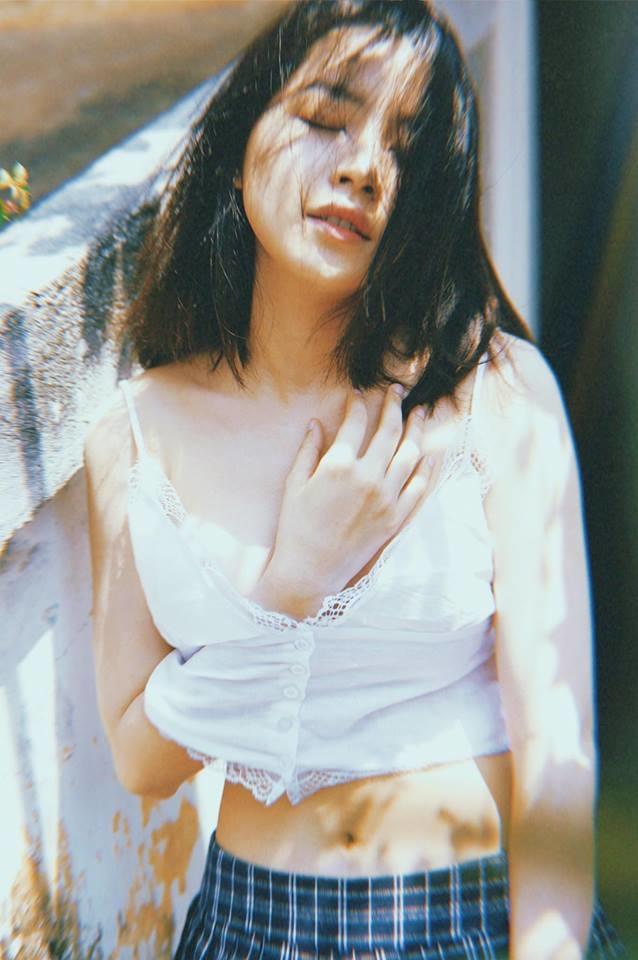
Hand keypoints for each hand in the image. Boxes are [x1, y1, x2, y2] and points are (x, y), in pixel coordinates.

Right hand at [264, 383, 430, 606]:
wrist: (311, 571)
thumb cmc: (296, 527)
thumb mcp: (294, 484)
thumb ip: (309, 450)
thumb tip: (318, 423)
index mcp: (338, 466)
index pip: (356, 422)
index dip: (359, 403)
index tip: (360, 394)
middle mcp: (367, 477)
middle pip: (389, 431)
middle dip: (394, 405)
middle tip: (397, 391)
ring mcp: (386, 498)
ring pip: (410, 453)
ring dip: (416, 428)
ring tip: (420, 413)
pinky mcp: (397, 518)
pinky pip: (419, 486)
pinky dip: (428, 465)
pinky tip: (430, 450)